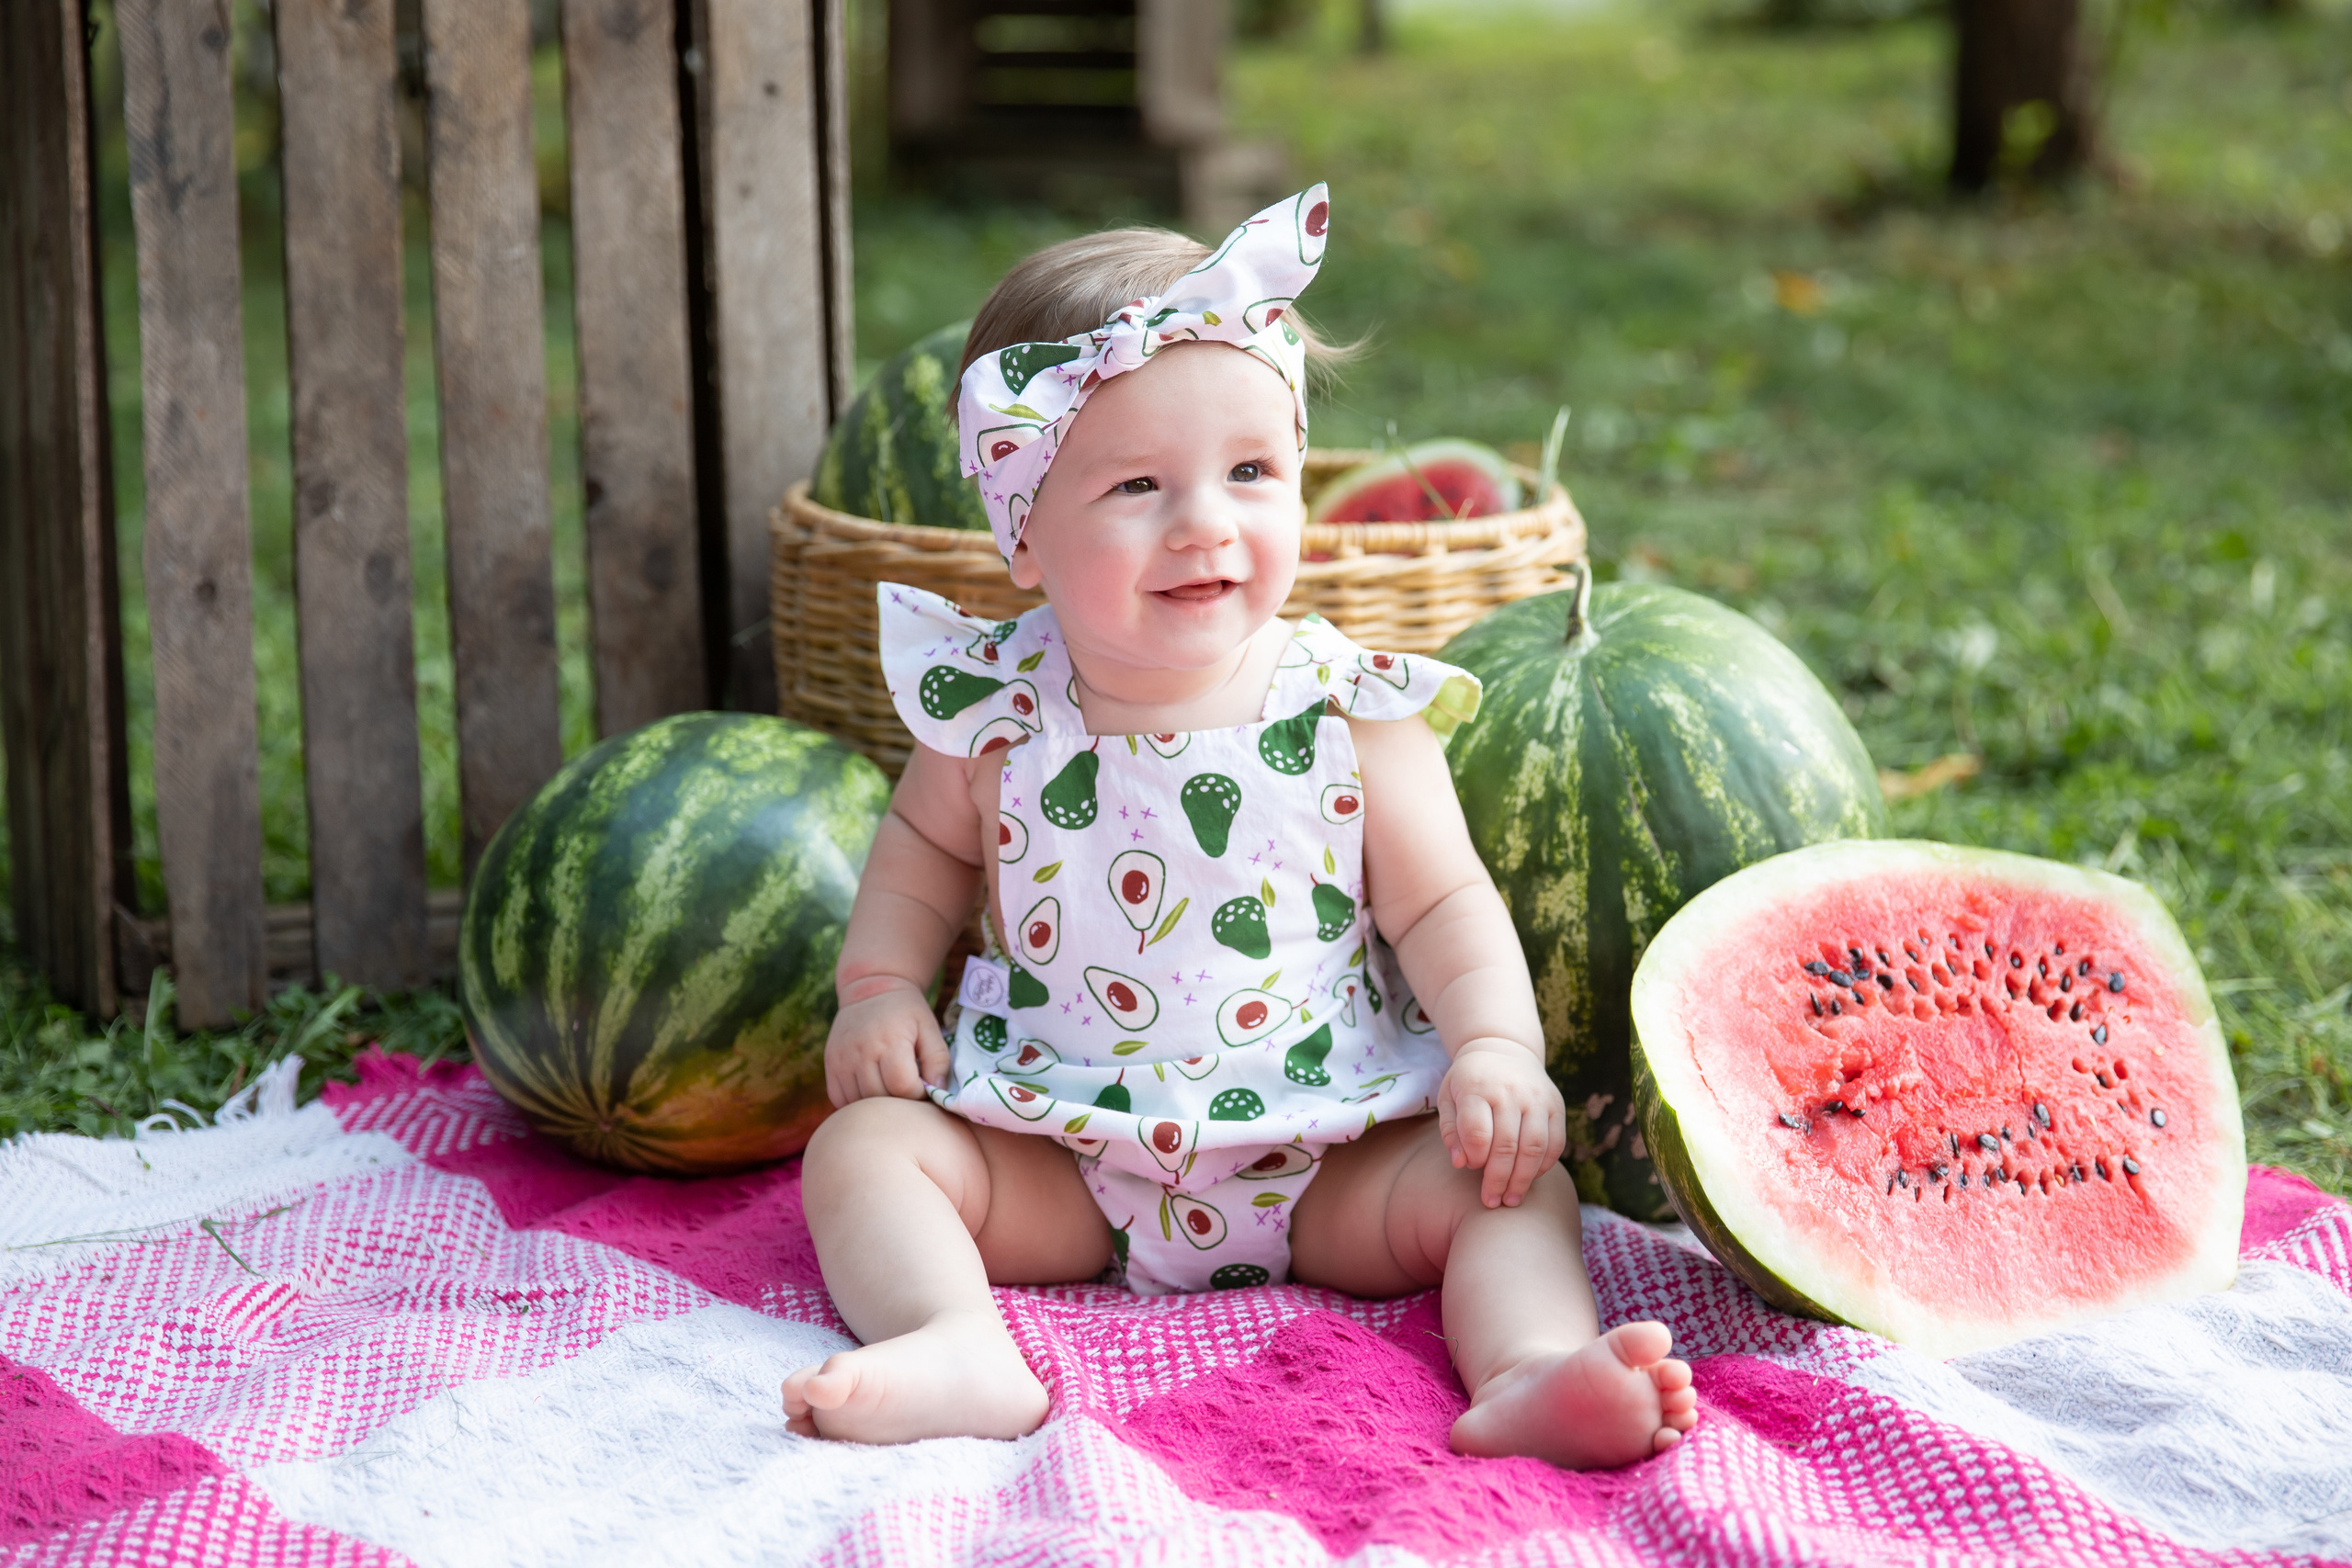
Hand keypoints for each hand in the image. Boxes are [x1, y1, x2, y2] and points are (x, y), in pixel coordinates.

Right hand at [825, 978, 949, 1106]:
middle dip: (899, 1100)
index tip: (922, 1085)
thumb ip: (938, 1060)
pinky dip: (857, 1102)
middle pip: (880, 1097)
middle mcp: (862, 1052)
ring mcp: (842, 1060)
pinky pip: (840, 1099)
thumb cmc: (906, 1012)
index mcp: (890, 1040)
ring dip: (878, 1103)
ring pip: (859, 1101)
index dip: (917, 1093)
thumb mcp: (929, 1027)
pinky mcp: (830, 1066)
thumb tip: (938, 1092)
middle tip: (907, 1088)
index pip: (902, 1085)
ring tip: (890, 1087)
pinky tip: (871, 1089)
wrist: (869, 989)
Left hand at [1436, 1040, 1565, 1208]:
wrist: (1504, 1049)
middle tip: (1491, 1202)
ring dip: (1523, 1179)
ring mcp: (1537, 1098)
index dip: (1474, 1156)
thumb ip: (1450, 1130)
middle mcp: (1511, 1091)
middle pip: (1507, 1144)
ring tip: (1511, 1200)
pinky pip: (1555, 1143)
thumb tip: (1461, 1163)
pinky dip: (1544, 1166)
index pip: (1477, 1131)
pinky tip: (1530, 1179)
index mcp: (1478, 1087)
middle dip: (1498, 1179)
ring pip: (1535, 1147)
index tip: (1470, 1168)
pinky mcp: (1556, 1105)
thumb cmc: (1469, 1080)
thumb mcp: (1448, 1096)